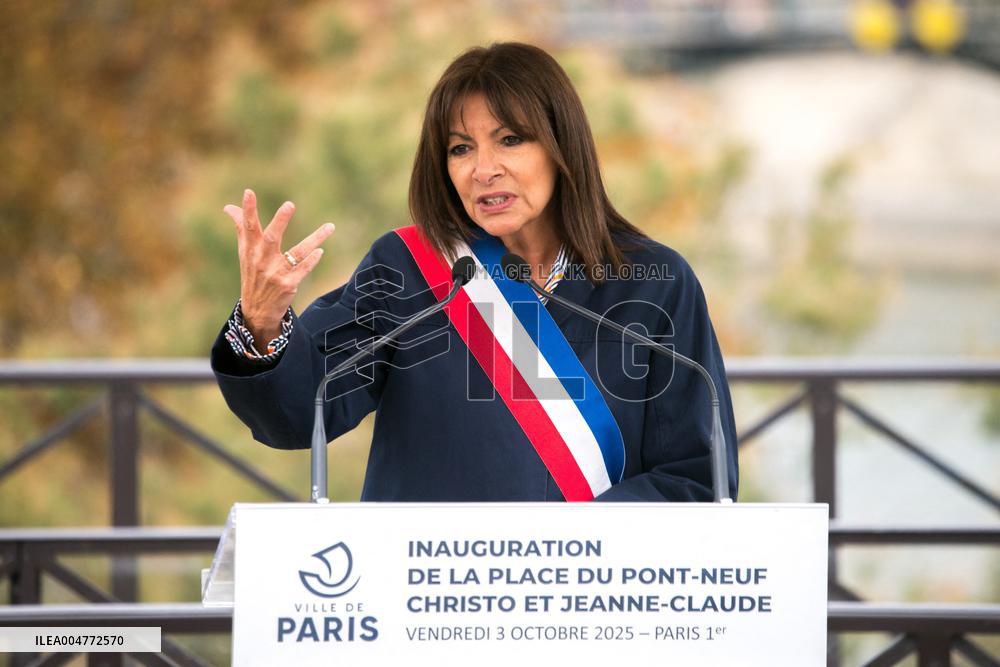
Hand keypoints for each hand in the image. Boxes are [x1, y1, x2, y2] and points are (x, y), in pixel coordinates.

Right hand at [223, 189, 334, 342]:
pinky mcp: (288, 284)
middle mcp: (262, 260)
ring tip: (330, 226)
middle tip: (290, 204)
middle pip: (272, 237)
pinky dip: (311, 260)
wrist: (257, 311)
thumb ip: (241, 228)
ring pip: (297, 252)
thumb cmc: (252, 275)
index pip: (248, 227)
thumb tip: (228, 207)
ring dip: (314, 239)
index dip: (248, 210)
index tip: (248, 192)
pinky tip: (320, 251)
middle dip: (280, 221)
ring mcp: (276, 273)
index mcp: (251, 250)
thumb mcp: (244, 253)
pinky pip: (302, 269)